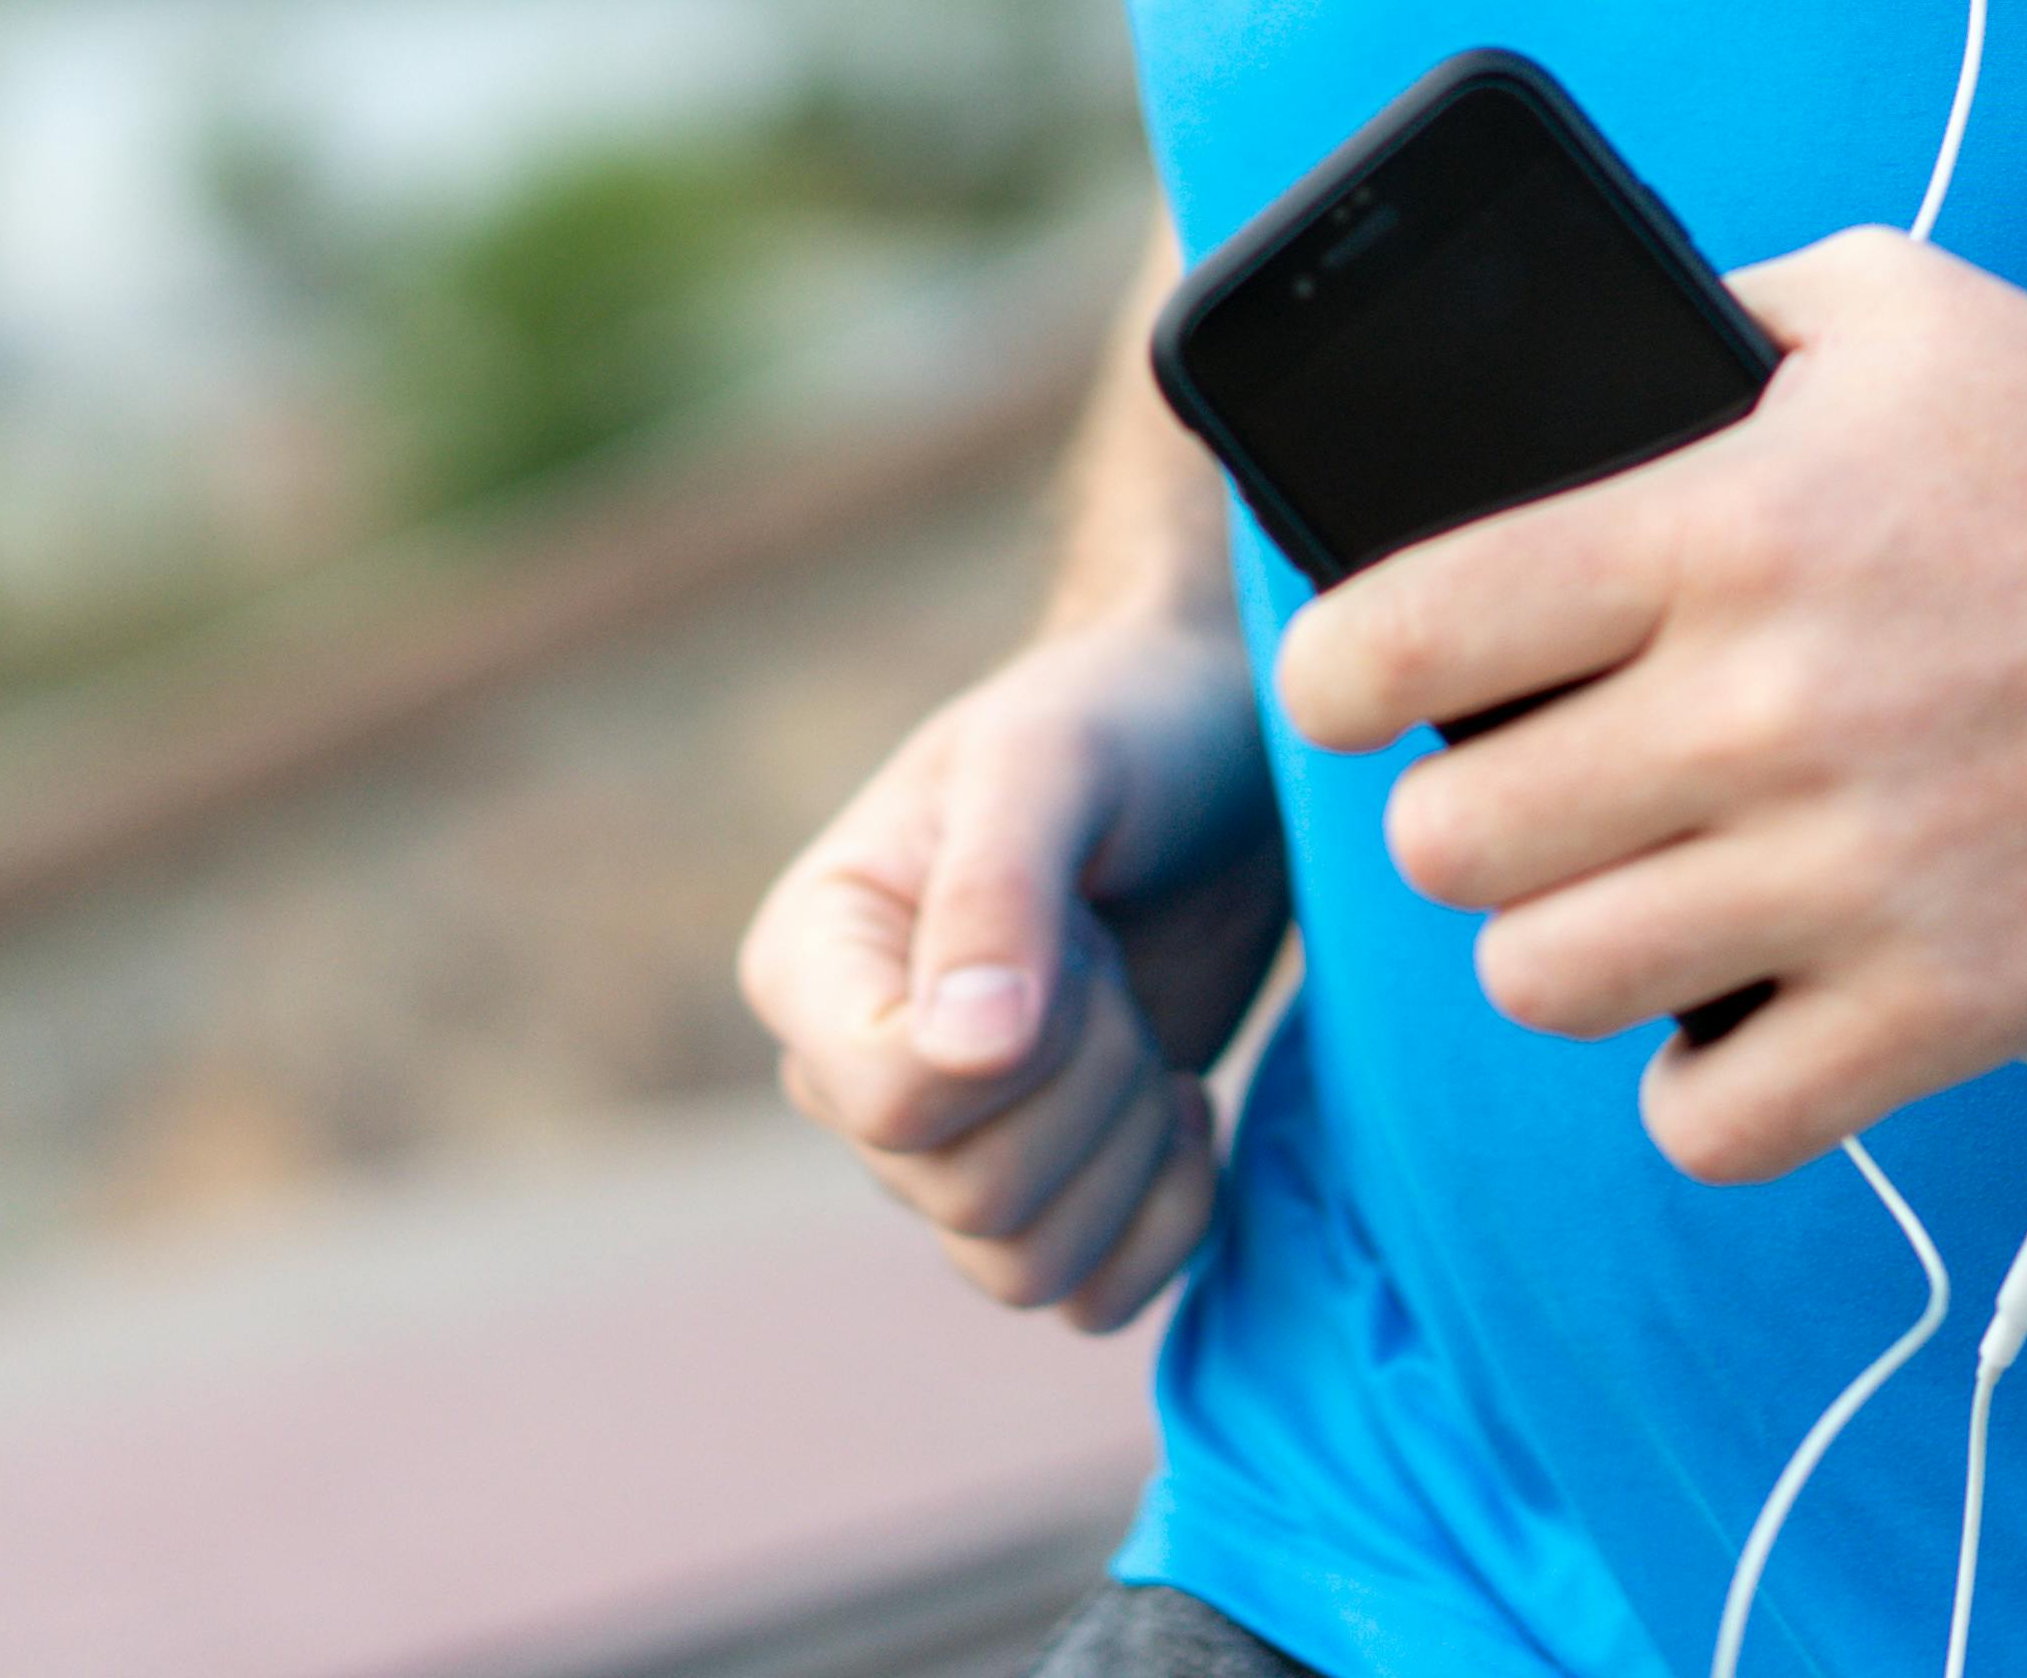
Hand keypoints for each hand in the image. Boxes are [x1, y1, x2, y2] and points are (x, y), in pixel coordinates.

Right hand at [738, 612, 1289, 1328]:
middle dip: (1093, 1081)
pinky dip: (1169, 1218)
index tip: (1071, 926)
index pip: (885, 1104)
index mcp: (810, 965)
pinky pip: (1095, 1299)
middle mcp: (852, 1078)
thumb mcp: (1051, 764)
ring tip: (1139, 1020)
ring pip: (1025, 1269)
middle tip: (1112, 958)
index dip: (1021, 1048)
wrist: (1216, 749)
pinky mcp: (1052, 1192)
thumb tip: (962, 1055)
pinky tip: (1186, 1102)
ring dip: (1127, 1150)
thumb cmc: (1121, 728)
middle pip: (971, 1199)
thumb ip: (996, 891)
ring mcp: (950, 1149)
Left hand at [1269, 229, 2026, 1185]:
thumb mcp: (1890, 307)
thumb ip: (1700, 323)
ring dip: (1558, 950)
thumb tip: (1542, 373)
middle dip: (1457, 819)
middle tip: (1516, 795)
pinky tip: (1731, 1013)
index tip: (1354, 686)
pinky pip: (1716, 1118)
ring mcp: (1858, 869)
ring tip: (1617, 899)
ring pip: (1547, 985)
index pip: (1404, 633)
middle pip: (1450, 841)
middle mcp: (1766, 705)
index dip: (1335, 672)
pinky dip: (1698, 1088)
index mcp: (1722, 523)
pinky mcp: (1952, 1000)